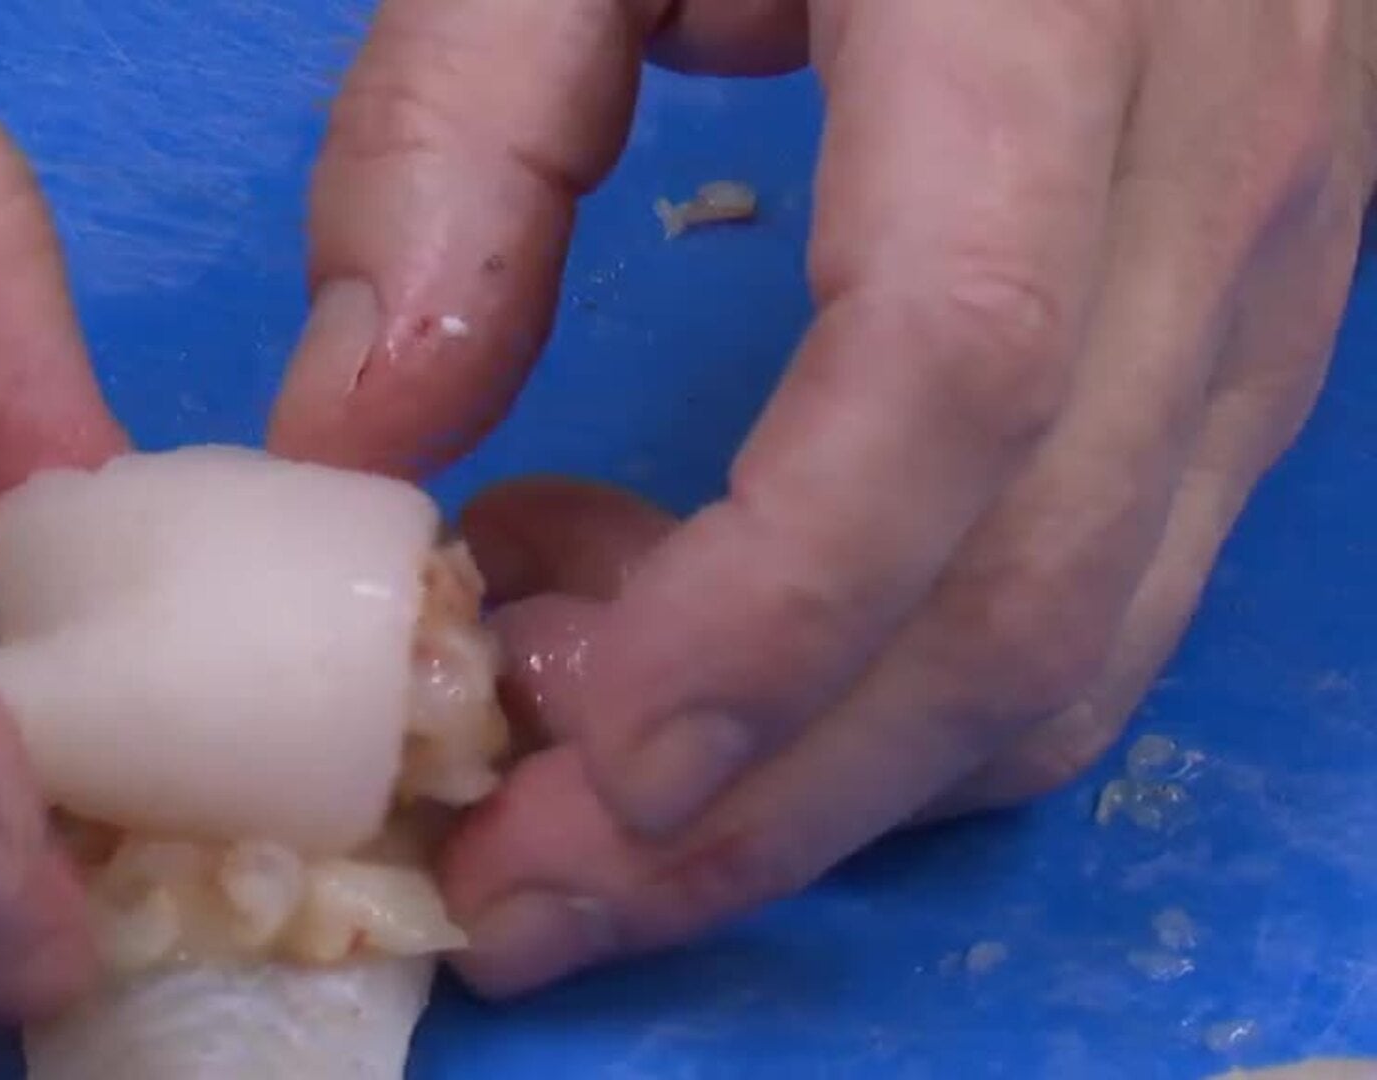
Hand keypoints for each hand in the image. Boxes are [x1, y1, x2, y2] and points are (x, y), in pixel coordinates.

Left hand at [270, 0, 1376, 994]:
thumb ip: (459, 133)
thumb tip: (361, 431)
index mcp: (1041, 8)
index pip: (957, 365)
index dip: (777, 597)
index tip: (579, 742)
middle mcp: (1214, 161)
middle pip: (1029, 573)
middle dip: (774, 790)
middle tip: (532, 881)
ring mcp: (1265, 266)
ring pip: (1089, 634)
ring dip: (829, 778)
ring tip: (585, 777)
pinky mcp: (1242, 335)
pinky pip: (1108, 588)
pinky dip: (903, 692)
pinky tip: (716, 651)